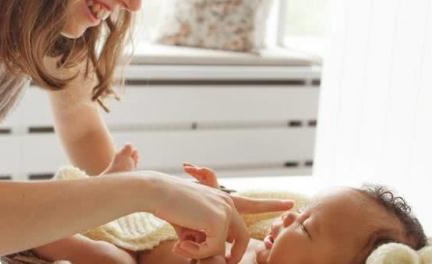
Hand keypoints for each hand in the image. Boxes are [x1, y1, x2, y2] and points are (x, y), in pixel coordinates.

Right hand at [143, 170, 293, 263]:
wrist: (156, 192)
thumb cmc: (168, 206)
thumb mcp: (189, 222)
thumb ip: (202, 234)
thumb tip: (211, 254)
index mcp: (222, 199)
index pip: (251, 203)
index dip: (270, 206)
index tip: (290, 203)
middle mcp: (228, 202)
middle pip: (242, 235)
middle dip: (235, 255)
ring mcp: (226, 210)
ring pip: (224, 246)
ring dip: (201, 252)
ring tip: (182, 246)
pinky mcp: (219, 220)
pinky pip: (214, 249)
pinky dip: (197, 251)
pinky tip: (182, 243)